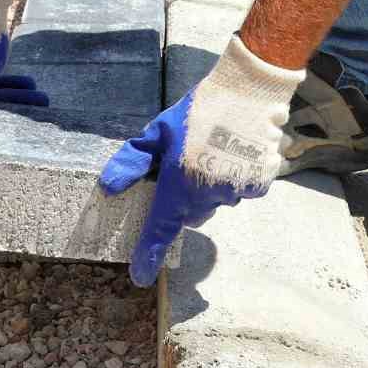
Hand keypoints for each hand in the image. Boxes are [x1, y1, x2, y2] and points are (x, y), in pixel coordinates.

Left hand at [99, 35, 303, 285]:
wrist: (248, 91)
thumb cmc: (197, 109)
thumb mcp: (157, 130)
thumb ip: (132, 161)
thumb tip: (109, 186)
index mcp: (178, 182)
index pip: (159, 228)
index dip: (148, 254)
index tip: (139, 275)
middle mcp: (207, 194)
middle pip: (189, 214)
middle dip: (183, 200)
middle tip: (183, 167)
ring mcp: (235, 192)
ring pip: (215, 202)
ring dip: (210, 187)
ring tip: (211, 150)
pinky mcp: (258, 185)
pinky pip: (240, 192)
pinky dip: (235, 179)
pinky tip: (234, 152)